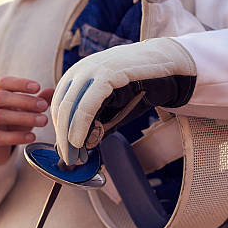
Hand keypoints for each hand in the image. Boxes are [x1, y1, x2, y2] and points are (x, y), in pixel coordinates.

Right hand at [0, 77, 53, 164]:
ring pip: (0, 117)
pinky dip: (17, 137)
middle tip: (43, 106)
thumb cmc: (11, 122)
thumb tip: (52, 91)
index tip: (37, 87)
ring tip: (43, 121)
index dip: (19, 83)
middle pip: (1, 98)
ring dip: (24, 118)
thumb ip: (37, 100)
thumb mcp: (24, 110)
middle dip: (24, 101)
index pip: (3, 83)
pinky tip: (31, 137)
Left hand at [51, 38, 196, 164]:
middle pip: (61, 106)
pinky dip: (81, 125)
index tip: (64, 150)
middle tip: (67, 158)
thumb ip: (96, 124)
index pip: (58, 104)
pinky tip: (79, 140)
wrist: (168, 68)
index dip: (59, 129)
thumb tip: (80, 146)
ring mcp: (93, 69)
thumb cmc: (138, 89)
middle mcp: (81, 70)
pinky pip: (87, 104)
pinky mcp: (107, 74)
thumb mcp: (112, 109)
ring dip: (69, 134)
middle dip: (62, 136)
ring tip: (73, 153)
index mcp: (78, 75)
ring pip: (70, 106)